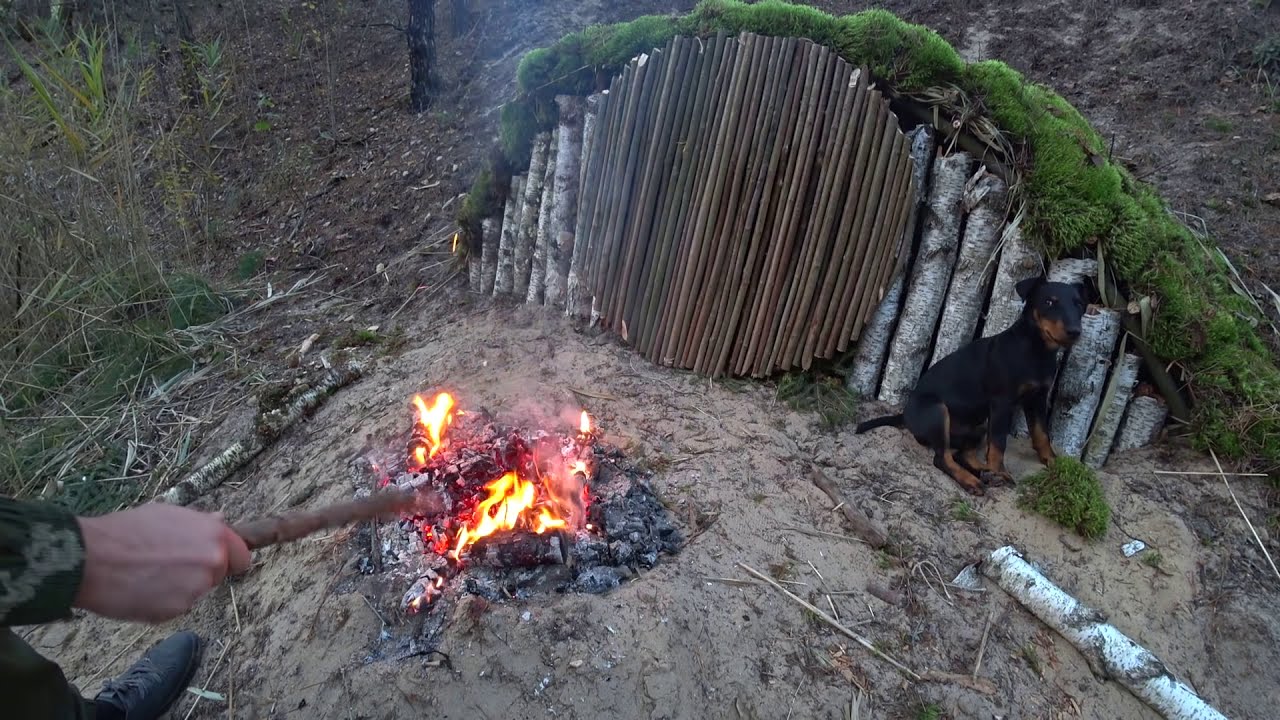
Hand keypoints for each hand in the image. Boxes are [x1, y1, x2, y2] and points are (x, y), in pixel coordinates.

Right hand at [73, 503, 251, 622]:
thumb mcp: (167, 513)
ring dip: (179, 588)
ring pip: (194, 592)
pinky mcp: (175, 611)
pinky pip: (174, 607)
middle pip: (218, 576)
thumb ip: (200, 523)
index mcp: (214, 536)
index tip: (216, 561)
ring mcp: (195, 590)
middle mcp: (211, 563)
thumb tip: (221, 520)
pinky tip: (140, 589)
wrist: (91, 558)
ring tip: (148, 574)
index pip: (242, 557)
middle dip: (201, 573)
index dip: (229, 559)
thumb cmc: (126, 530)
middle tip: (169, 566)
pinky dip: (162, 602)